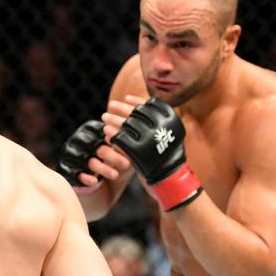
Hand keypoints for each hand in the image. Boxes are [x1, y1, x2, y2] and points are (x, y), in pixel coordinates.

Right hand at [58, 119, 131, 193]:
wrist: (98, 185)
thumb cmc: (113, 163)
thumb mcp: (121, 152)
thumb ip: (126, 145)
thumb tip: (140, 142)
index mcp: (90, 130)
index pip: (103, 132)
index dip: (117, 141)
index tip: (131, 149)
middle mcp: (78, 140)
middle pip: (95, 146)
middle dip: (112, 156)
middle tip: (127, 164)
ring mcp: (71, 155)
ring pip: (87, 160)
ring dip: (102, 168)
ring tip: (115, 175)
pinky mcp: (66, 170)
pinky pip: (74, 173)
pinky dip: (85, 177)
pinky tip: (95, 181)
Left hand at [106, 96, 202, 210]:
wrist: (169, 177)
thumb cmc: (165, 153)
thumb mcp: (167, 133)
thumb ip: (156, 119)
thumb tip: (137, 102)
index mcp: (171, 119)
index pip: (150, 105)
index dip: (136, 101)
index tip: (126, 98)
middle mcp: (162, 127)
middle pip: (136, 113)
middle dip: (121, 108)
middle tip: (110, 105)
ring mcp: (150, 138)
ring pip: (127, 124)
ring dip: (113, 120)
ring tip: (105, 118)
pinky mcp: (139, 151)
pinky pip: (121, 139)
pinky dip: (113, 135)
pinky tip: (106, 133)